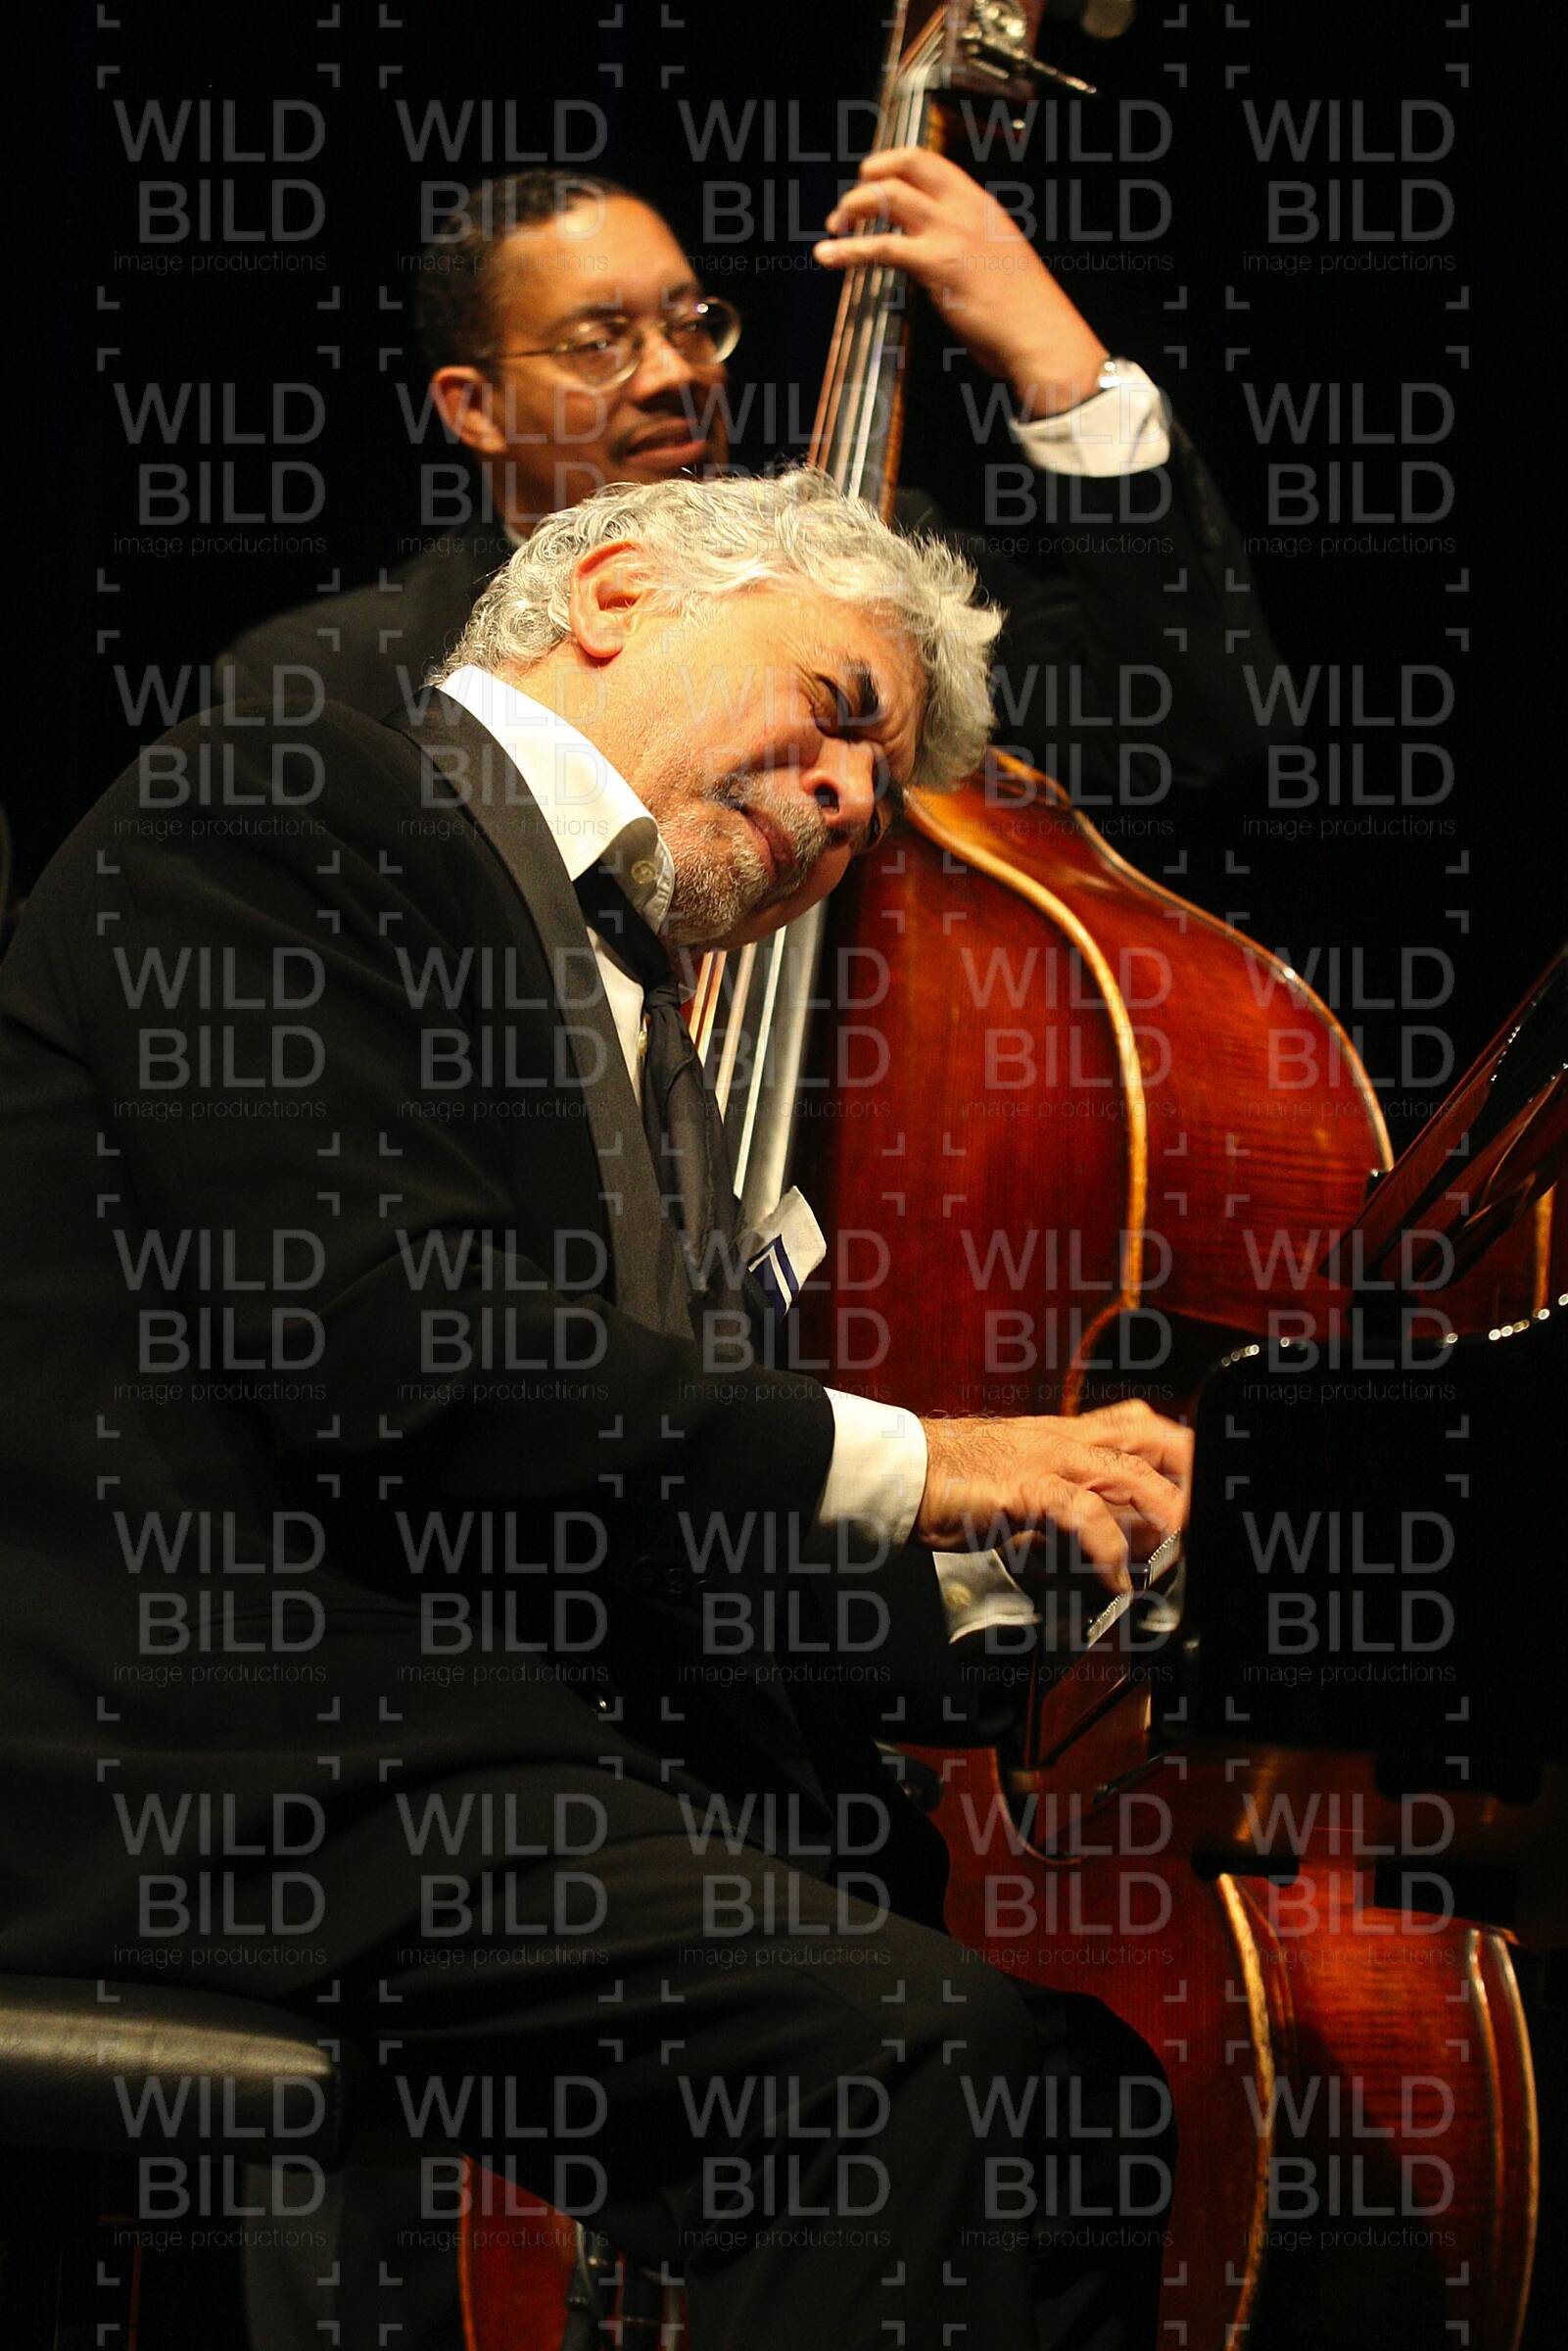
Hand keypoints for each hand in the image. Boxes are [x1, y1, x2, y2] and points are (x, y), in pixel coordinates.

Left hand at [814, 147, 1108, 416]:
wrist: (1041, 334)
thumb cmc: (1024, 311)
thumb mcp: (999, 260)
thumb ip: (970, 248)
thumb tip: (943, 255)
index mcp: (981, 204)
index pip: (932, 162)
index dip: (896, 164)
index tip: (877, 179)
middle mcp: (964, 208)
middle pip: (907, 163)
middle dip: (870, 173)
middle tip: (851, 201)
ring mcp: (949, 233)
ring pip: (886, 196)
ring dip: (852, 207)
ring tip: (834, 227)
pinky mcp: (934, 265)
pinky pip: (879, 247)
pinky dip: (847, 249)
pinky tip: (827, 256)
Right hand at [915, 1400, 1191, 1595]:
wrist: (901, 1469)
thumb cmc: (955, 1480)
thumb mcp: (1019, 1485)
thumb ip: (1061, 1507)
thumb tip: (1102, 1547)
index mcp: (1062, 1434)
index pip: (1137, 1424)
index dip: (1179, 1447)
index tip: (1205, 1479)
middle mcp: (1061, 1439)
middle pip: (1146, 1436)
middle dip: (1188, 1469)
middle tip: (1207, 1513)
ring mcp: (1043, 1459)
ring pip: (1124, 1470)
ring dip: (1163, 1509)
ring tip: (1180, 1546)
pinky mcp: (1022, 1488)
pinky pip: (1079, 1511)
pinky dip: (1106, 1547)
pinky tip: (1114, 1577)